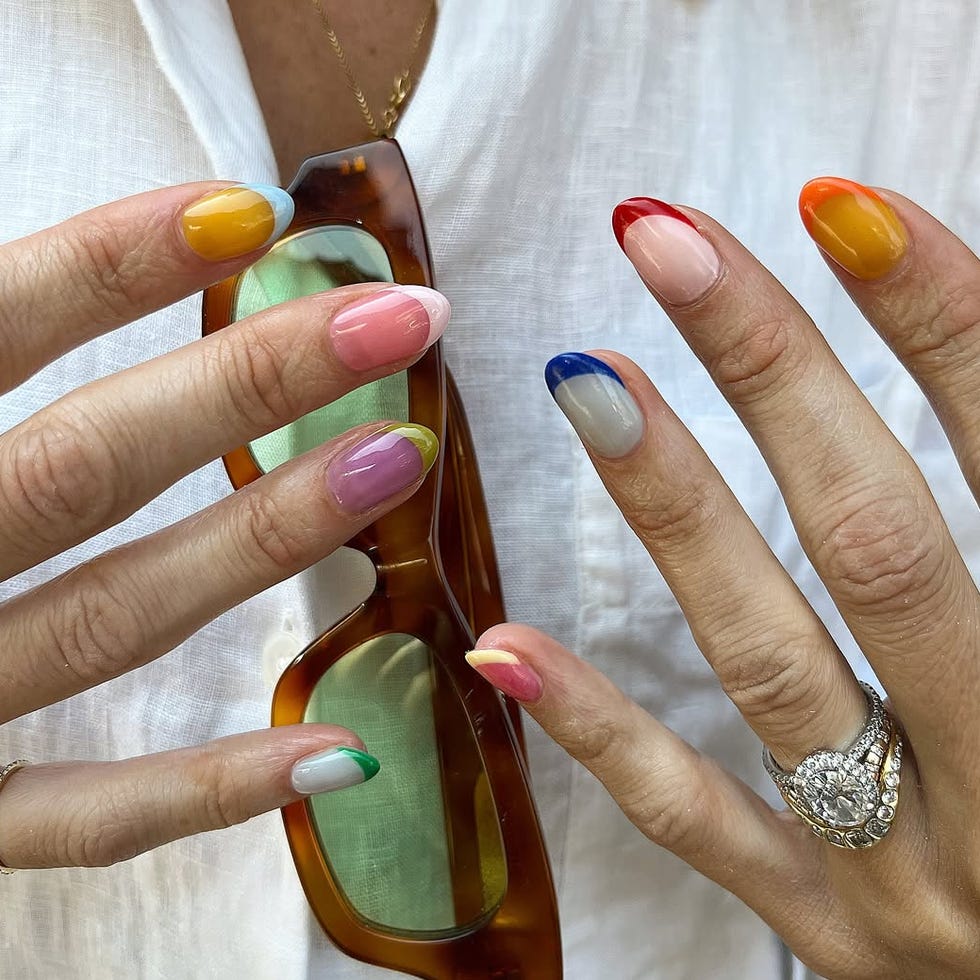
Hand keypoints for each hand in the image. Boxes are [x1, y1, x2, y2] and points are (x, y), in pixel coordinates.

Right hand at [0, 182, 447, 867]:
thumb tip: (94, 267)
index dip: (113, 262)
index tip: (256, 209)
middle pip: (83, 466)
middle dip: (248, 383)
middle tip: (401, 320)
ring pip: (107, 619)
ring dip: (264, 539)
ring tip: (398, 458)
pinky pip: (84, 816)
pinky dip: (207, 790)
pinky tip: (345, 751)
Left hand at [468, 180, 979, 977]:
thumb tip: (955, 359)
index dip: (943, 326)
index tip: (839, 210)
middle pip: (875, 545)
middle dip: (772, 374)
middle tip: (663, 242)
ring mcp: (904, 869)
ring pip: (766, 662)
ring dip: (671, 509)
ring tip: (583, 379)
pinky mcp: (823, 928)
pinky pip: (692, 821)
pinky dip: (600, 728)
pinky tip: (502, 641)